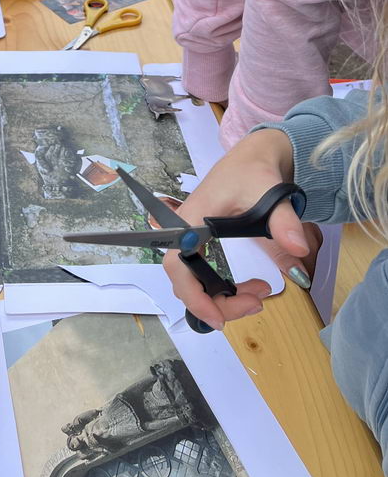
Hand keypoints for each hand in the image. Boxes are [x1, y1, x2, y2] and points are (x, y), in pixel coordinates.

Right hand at [161, 128, 308, 330]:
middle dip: (217, 302)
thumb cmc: (254, 171)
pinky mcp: (202, 243)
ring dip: (223, 298)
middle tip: (256, 305)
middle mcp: (184, 232)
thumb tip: (298, 249)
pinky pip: (204, 275)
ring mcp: (191, 239)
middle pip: (185, 280)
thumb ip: (283, 221)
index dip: (193, 295)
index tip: (218, 319)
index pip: (178, 264)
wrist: (254, 157)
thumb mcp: (270, 193)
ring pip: (195, 281)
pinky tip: (251, 287)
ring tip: (260, 295)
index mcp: (191, 219)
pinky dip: (224, 290)